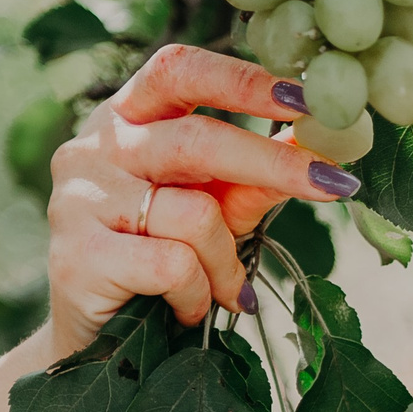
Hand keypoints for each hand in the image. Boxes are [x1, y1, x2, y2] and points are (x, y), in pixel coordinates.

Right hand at [43, 44, 362, 360]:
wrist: (97, 340)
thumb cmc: (158, 261)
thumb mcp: (214, 210)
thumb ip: (255, 176)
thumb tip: (321, 144)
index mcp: (126, 119)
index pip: (178, 71)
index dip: (242, 79)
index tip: (304, 97)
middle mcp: (94, 147)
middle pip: (197, 140)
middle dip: (274, 164)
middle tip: (334, 185)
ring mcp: (79, 198)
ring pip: (194, 214)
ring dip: (228, 261)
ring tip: (227, 290)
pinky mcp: (78, 255)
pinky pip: (174, 265)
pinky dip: (199, 293)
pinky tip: (186, 309)